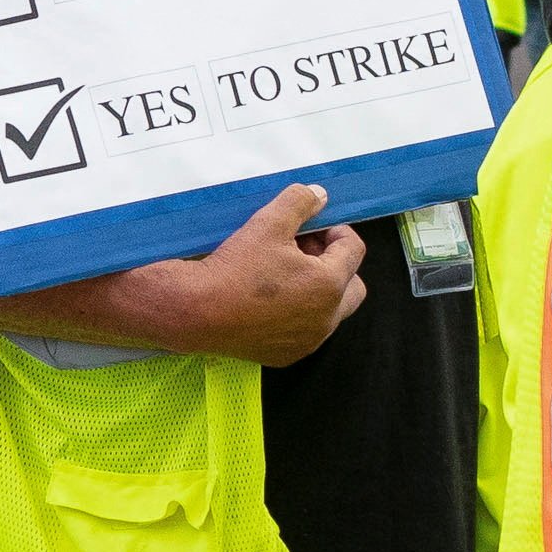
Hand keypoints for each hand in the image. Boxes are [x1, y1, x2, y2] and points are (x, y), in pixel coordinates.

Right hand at [160, 183, 368, 364]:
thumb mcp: (268, 223)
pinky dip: (299, 314)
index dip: (337, 231)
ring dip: (319, 290)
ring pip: (331, 311)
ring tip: (286, 273)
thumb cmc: (236, 267)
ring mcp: (308, 341)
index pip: (354, 250)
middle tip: (305, 251)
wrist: (197, 311)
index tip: (314, 226)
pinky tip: (272, 301)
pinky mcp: (287, 355)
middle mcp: (327, 318)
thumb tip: (319, 195)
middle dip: (336, 265)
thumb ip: (300, 203)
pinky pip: (307, 331)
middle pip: (353, 287)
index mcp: (329, 284)